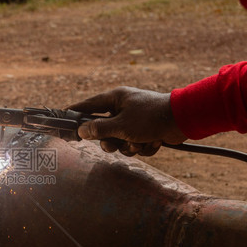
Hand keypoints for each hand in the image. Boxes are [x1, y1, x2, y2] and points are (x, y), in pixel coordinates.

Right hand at [66, 86, 186, 156]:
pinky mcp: (146, 130)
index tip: (63, 120)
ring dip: (130, 146)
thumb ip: (99, 130)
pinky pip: (135, 145)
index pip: (88, 105)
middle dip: (112, 141)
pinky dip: (144, 147)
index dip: (75, 113)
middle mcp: (123, 108)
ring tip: (142, 142)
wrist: (184, 120)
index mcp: (115, 99)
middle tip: (116, 143)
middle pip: (104, 130)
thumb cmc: (151, 117)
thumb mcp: (121, 126)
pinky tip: (154, 142)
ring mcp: (135, 120)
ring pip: (121, 141)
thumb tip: (81, 131)